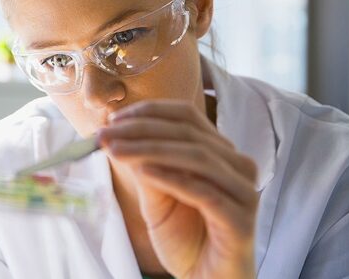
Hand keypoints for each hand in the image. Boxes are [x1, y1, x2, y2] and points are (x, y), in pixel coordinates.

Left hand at [99, 100, 257, 278]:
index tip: (113, 118)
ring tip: (115, 150)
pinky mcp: (241, 219)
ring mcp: (244, 192)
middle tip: (104, 134)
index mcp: (220, 153)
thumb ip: (146, 165)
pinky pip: (205, 192)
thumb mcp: (157, 197)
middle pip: (188, 133)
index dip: (149, 112)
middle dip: (140, 130)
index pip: (186, 116)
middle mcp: (237, 166)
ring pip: (196, 157)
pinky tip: (143, 172)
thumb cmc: (186, 238)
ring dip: (150, 149)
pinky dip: (172, 178)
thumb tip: (117, 134)